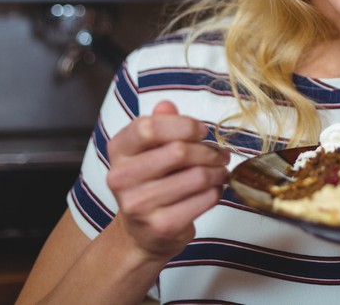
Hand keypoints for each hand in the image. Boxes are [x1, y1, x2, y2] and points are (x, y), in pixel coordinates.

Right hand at [105, 101, 229, 261]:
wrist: (141, 233)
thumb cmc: (150, 182)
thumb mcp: (148, 149)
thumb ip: (159, 124)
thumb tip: (167, 105)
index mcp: (118, 150)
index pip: (149, 127)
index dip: (184, 125)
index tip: (201, 131)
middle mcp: (122, 178)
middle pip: (179, 151)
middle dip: (208, 151)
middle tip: (220, 154)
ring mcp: (140, 205)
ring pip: (197, 176)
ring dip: (217, 171)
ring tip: (220, 171)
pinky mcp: (162, 226)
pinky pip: (204, 200)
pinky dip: (216, 191)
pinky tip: (213, 189)